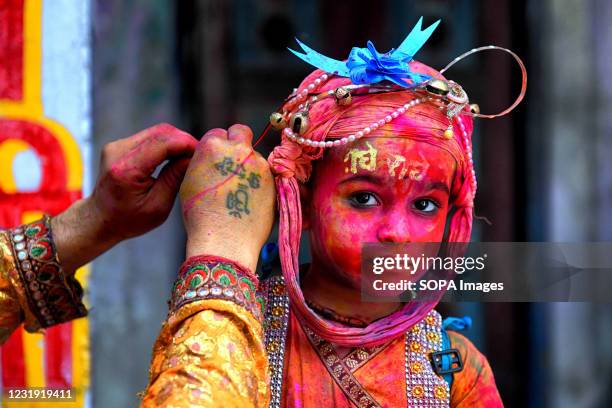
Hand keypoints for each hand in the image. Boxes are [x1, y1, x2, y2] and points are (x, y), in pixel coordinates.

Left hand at [52, 123, 197, 272]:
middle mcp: (118, 151)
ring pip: (156, 132)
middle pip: (160, 132)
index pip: (163, 143)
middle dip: (184, 141)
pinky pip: (149, 137)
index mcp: (126, 169)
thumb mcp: (158, 206)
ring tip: (189, 158)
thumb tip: (193, 157)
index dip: (187, 144)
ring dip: (176, 142)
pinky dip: (166, 144)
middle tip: (200, 155)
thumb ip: (174, 179)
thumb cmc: (129, 219)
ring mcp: (116, 146)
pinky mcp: (119, 145)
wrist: (99, 219)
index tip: (204, 153)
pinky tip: (175, 158)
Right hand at [179, 124, 274, 271]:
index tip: (218, 159)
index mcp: (213, 146)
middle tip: (235, 161)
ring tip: (240, 193)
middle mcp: (238, 149)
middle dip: (238, 141)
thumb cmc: (201, 216)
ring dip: (250, 166)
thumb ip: (205, 161)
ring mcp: (259, 163)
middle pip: (241, 132)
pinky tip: (251, 201)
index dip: (218, 146)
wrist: (224, 241)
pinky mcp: (273, 179)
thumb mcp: (191, 181)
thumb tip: (215, 155)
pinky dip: (261, 182)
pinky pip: (266, 174)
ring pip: (255, 156)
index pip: (219, 133)